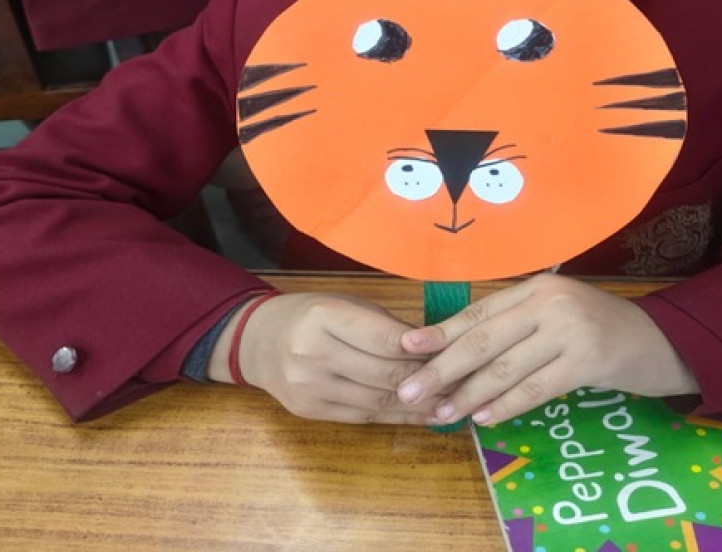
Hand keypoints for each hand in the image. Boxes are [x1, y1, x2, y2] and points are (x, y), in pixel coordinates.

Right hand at [213, 293, 446, 424]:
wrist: (257, 341)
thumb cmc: (310, 315)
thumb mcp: (344, 305)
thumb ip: (384, 325)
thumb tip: (434, 345)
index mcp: (324, 317)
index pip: (385, 338)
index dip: (422, 349)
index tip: (454, 353)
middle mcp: (314, 354)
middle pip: (384, 374)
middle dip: (428, 380)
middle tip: (463, 381)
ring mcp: (310, 388)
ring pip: (377, 400)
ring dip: (419, 404)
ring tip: (452, 402)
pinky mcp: (311, 412)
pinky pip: (364, 417)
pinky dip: (397, 416)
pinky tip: (422, 414)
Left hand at [395, 273, 699, 426]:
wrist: (662, 340)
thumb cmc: (601, 328)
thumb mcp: (557, 313)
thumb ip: (518, 323)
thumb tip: (459, 349)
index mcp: (537, 286)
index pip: (480, 311)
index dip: (442, 331)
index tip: (408, 348)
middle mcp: (549, 302)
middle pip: (485, 339)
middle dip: (443, 367)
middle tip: (411, 390)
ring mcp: (569, 330)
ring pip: (506, 367)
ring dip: (469, 394)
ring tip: (441, 413)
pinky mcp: (588, 360)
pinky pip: (537, 388)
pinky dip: (507, 405)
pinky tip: (484, 419)